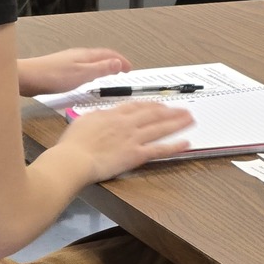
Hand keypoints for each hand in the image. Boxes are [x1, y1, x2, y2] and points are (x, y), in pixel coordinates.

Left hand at [17, 47, 132, 96]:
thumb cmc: (52, 76)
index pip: (110, 54)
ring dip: (103, 65)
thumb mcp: (82, 75)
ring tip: (109, 72)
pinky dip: (91, 70)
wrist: (27, 77)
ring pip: (92, 61)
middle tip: (123, 69)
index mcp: (86, 56)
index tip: (129, 68)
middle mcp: (79, 55)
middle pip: (102, 55)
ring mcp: (69, 61)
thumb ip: (101, 69)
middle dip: (114, 61)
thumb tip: (118, 63)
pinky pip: (83, 66)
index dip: (122, 61)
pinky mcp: (61, 68)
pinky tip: (86, 78)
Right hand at [62, 99, 193, 178]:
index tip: (160, 104)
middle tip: (183, 109)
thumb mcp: (84, 121)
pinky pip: (159, 149)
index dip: (151, 104)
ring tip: (190, 119)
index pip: (137, 106)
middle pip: (153, 113)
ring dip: (177, 122)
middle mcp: (127, 123)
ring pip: (160, 127)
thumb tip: (103, 115)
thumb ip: (98, 117)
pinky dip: (174, 146)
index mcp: (113, 114)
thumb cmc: (73, 143)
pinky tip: (185, 142)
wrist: (74, 159)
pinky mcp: (136, 154)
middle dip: (170, 110)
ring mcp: (133, 138)